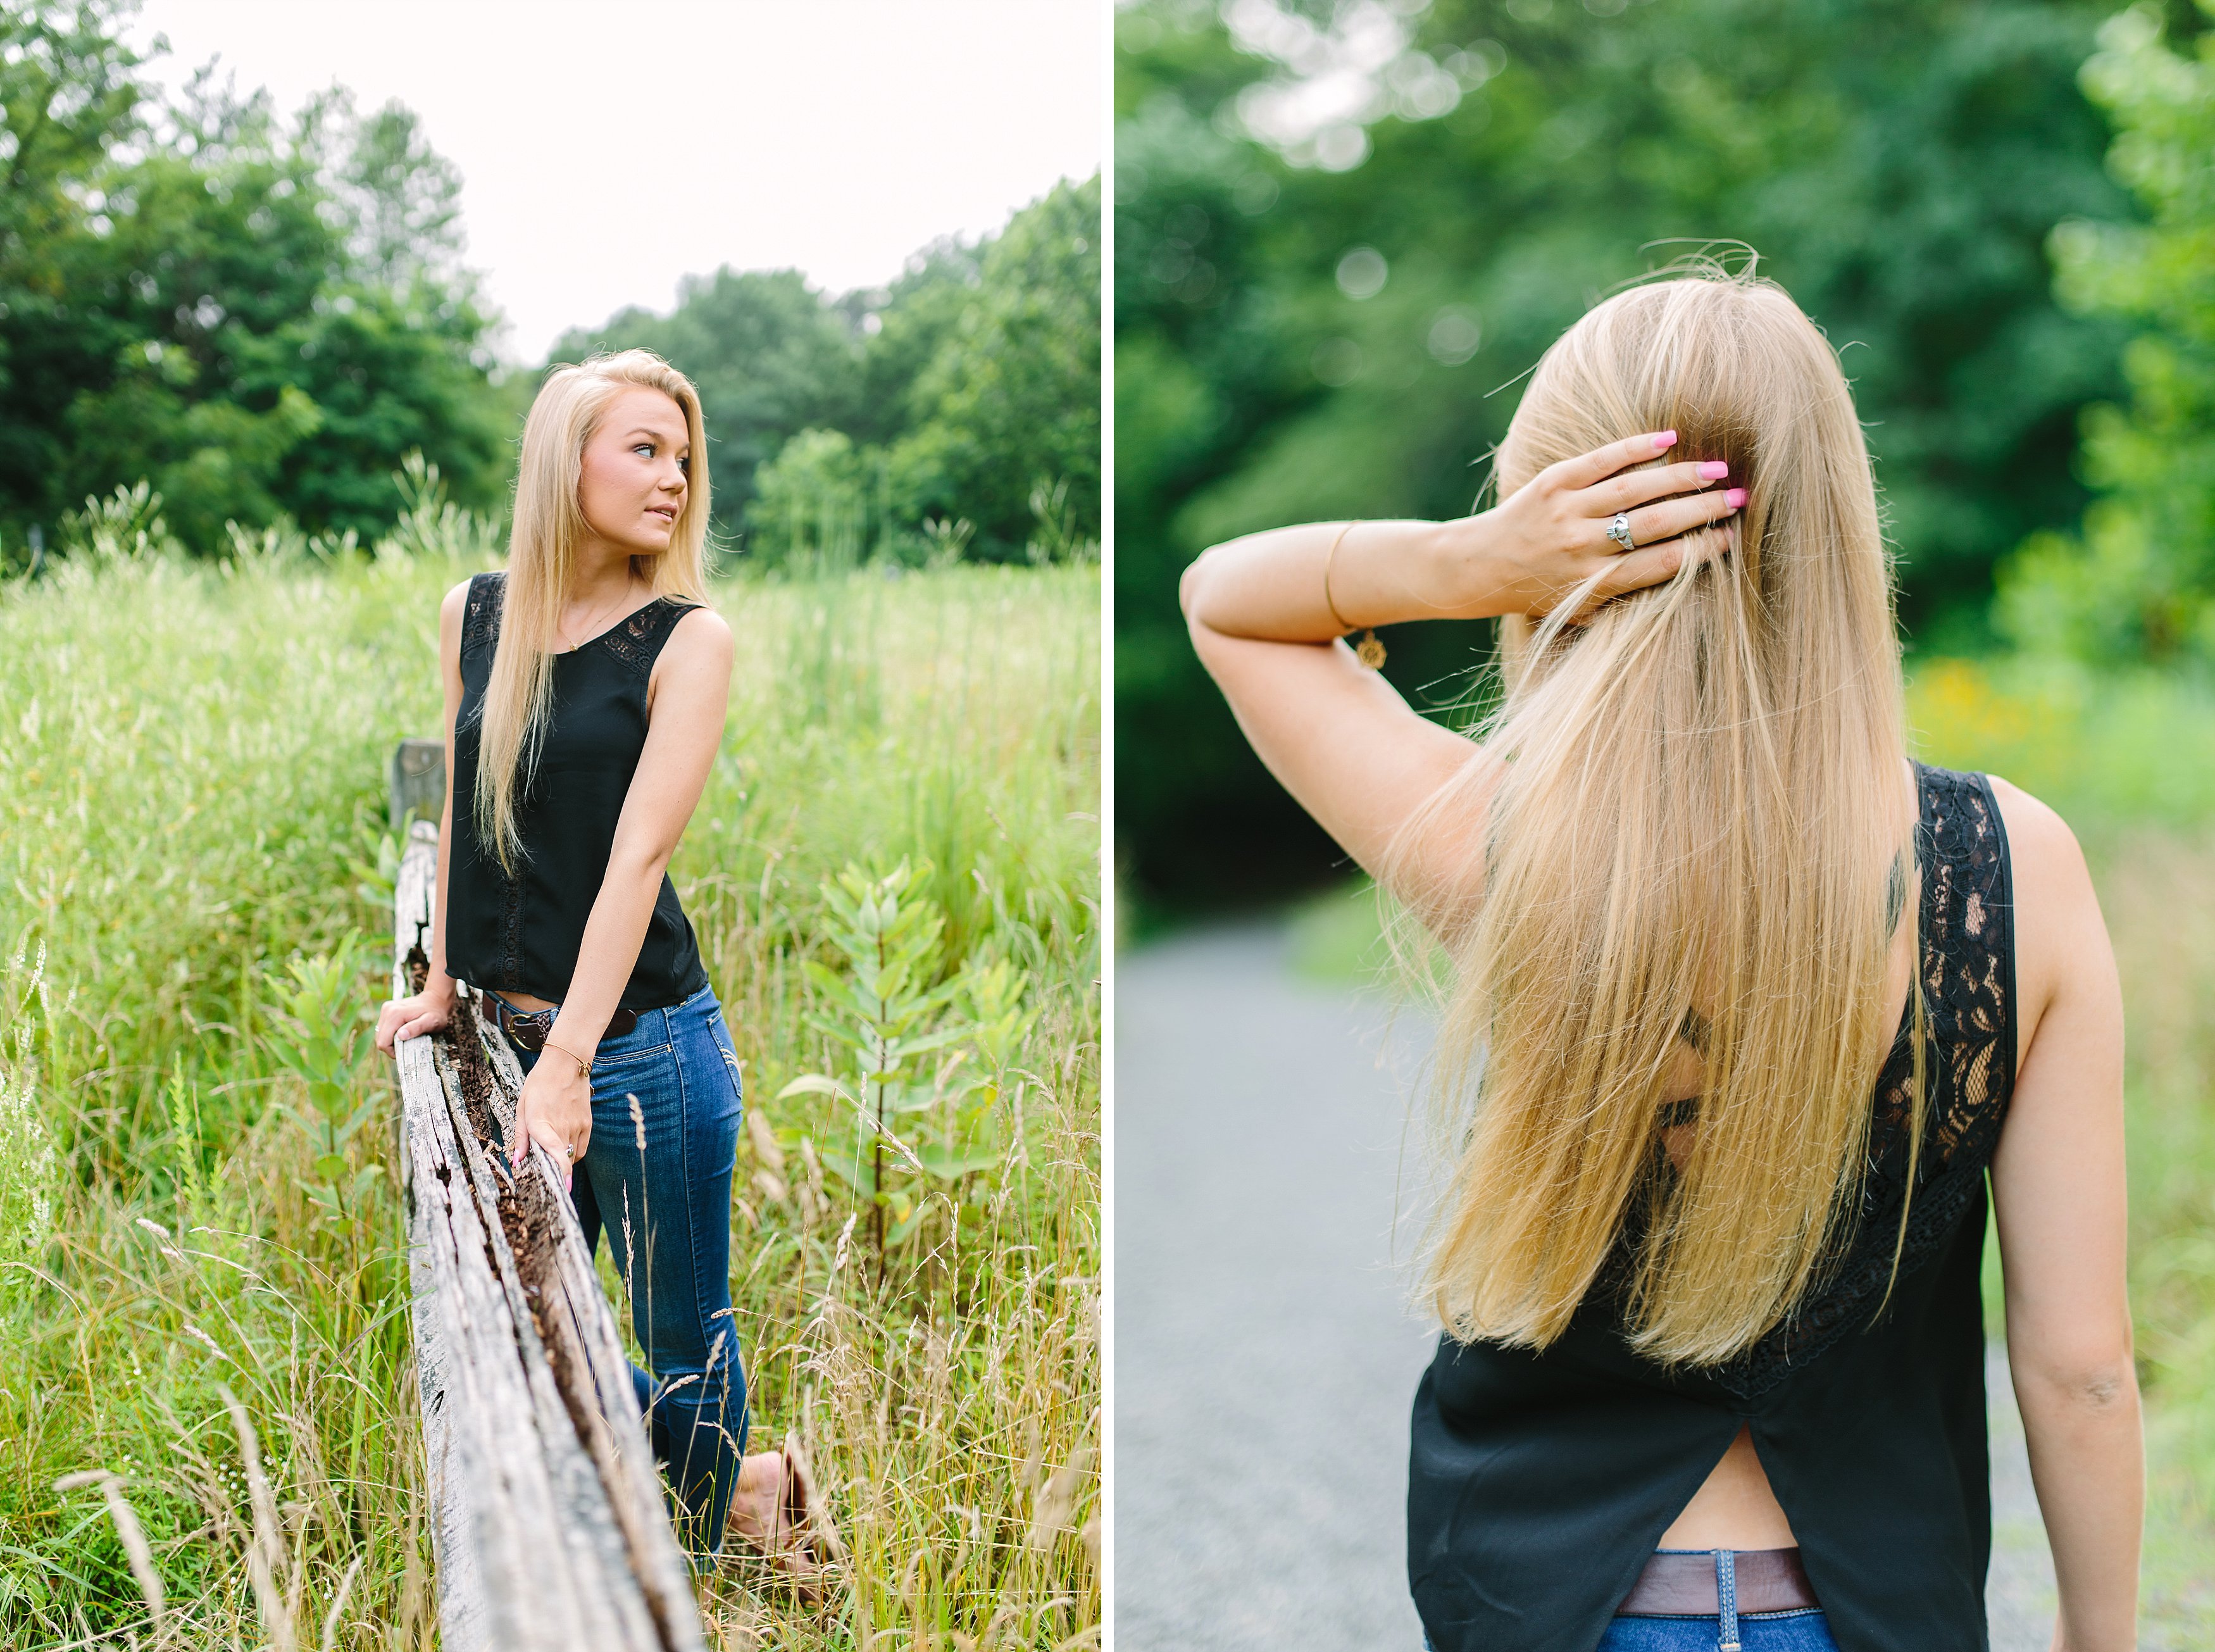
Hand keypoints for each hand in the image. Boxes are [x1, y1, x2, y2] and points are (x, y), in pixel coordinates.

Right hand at [376, 982, 456, 1055]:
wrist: (435, 1000)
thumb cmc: (435, 1013)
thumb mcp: (431, 1022)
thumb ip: (416, 1028)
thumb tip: (401, 1035)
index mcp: (395, 1014)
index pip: (383, 1042)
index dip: (392, 1051)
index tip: (406, 1050)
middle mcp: (387, 1010)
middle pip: (380, 1039)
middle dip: (391, 1046)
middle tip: (408, 1044)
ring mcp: (386, 1009)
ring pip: (380, 1034)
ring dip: (391, 1040)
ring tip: (407, 1037)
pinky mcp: (387, 1010)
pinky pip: (383, 1028)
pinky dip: (391, 1034)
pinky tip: (403, 1031)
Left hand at [514, 1047, 592, 1188]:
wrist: (566, 1064)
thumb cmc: (539, 1084)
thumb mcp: (522, 1108)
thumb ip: (521, 1136)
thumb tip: (518, 1160)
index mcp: (540, 1122)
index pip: (555, 1151)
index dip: (560, 1170)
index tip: (563, 1186)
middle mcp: (561, 1125)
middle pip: (561, 1158)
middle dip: (553, 1167)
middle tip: (544, 1168)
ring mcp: (577, 1124)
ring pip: (572, 1155)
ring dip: (562, 1158)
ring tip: (553, 1147)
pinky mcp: (587, 1123)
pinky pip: (581, 1147)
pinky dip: (573, 1152)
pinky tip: (565, 1143)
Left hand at [1463, 429, 1743, 620]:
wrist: (1482, 566)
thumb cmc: (1541, 591)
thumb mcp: (1582, 610)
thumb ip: (1625, 600)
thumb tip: (1684, 578)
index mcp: (1594, 584)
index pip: (1662, 563)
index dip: (1702, 549)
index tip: (1732, 536)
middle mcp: (1581, 548)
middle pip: (1656, 524)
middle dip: (1703, 510)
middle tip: (1739, 499)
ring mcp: (1566, 512)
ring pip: (1635, 489)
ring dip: (1681, 477)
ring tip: (1717, 469)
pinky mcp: (1553, 482)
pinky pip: (1601, 460)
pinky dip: (1636, 448)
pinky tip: (1669, 439)